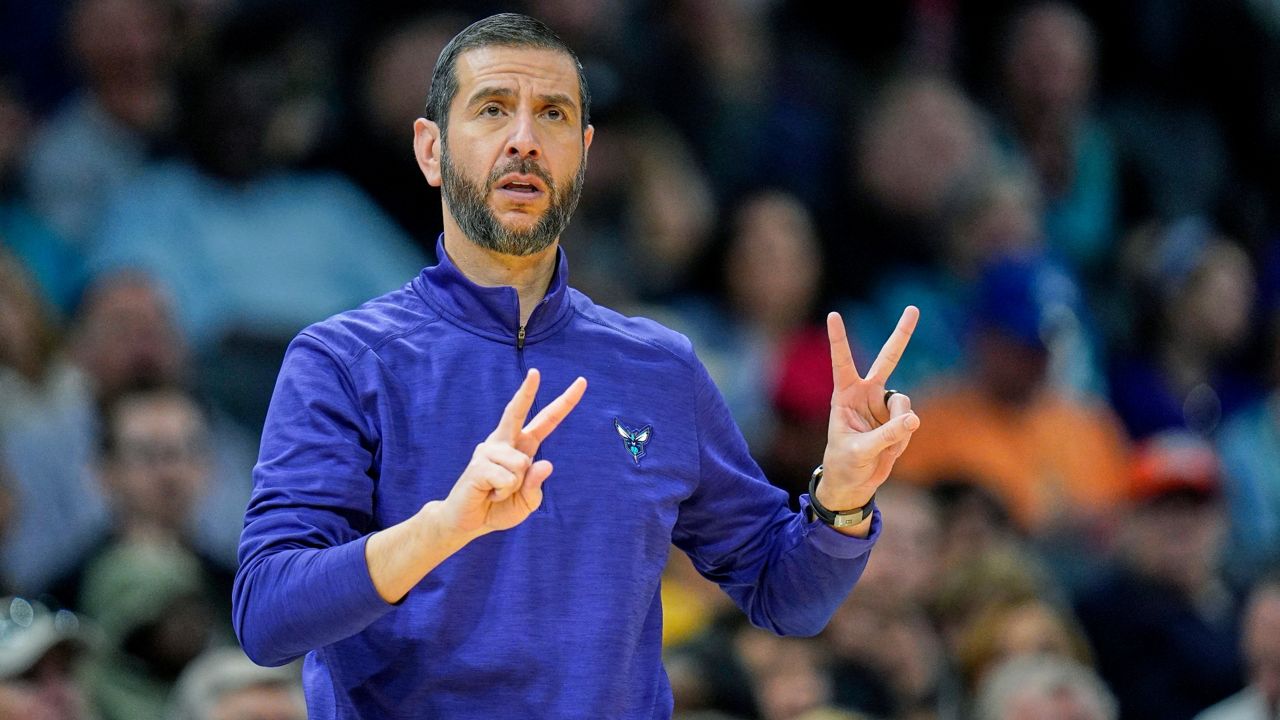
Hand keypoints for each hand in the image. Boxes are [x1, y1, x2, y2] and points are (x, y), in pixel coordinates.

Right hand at [440, 369, 586, 535]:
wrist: (468, 522)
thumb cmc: (499, 508)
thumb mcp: (527, 502)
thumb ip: (536, 485)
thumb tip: (544, 463)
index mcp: (523, 446)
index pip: (546, 421)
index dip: (564, 402)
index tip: (581, 382)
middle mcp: (504, 442)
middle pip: (516, 412)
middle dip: (526, 391)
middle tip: (535, 372)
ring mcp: (488, 450)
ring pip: (521, 464)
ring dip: (514, 487)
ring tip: (497, 492)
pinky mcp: (478, 465)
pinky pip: (507, 479)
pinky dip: (502, 493)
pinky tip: (488, 493)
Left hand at [818, 307, 920, 513]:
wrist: (855, 483)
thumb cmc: (845, 463)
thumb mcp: (860, 450)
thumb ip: (886, 434)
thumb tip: (913, 419)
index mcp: (845, 396)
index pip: (843, 362)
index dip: (839, 339)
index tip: (833, 314)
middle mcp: (867, 395)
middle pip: (888, 359)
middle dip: (901, 335)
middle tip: (914, 309)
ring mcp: (884, 406)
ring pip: (904, 403)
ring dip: (898, 425)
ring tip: (882, 445)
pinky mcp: (898, 420)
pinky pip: (909, 423)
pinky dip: (902, 439)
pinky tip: (888, 450)